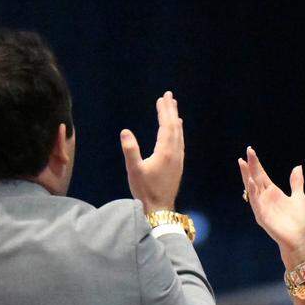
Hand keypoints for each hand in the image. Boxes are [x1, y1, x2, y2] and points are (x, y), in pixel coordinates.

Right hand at [120, 91, 183, 214]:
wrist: (159, 208)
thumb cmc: (145, 190)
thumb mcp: (134, 170)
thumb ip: (130, 150)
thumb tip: (125, 131)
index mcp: (165, 152)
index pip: (166, 126)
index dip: (164, 111)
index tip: (163, 98)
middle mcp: (175, 154)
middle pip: (175, 127)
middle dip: (171, 111)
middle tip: (169, 96)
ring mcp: (178, 160)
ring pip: (178, 135)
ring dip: (175, 120)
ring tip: (173, 109)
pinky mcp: (177, 166)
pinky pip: (179, 143)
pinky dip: (177, 132)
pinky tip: (176, 131)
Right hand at [238, 147, 304, 263]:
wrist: (298, 239)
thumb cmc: (298, 221)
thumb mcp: (298, 197)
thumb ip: (296, 183)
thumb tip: (297, 167)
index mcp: (272, 192)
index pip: (261, 175)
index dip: (256, 164)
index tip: (250, 151)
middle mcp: (265, 198)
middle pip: (255, 179)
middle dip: (250, 166)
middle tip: (246, 153)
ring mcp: (262, 207)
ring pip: (252, 189)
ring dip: (247, 177)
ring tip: (243, 164)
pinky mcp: (262, 217)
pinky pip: (256, 203)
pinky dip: (253, 193)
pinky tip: (251, 183)